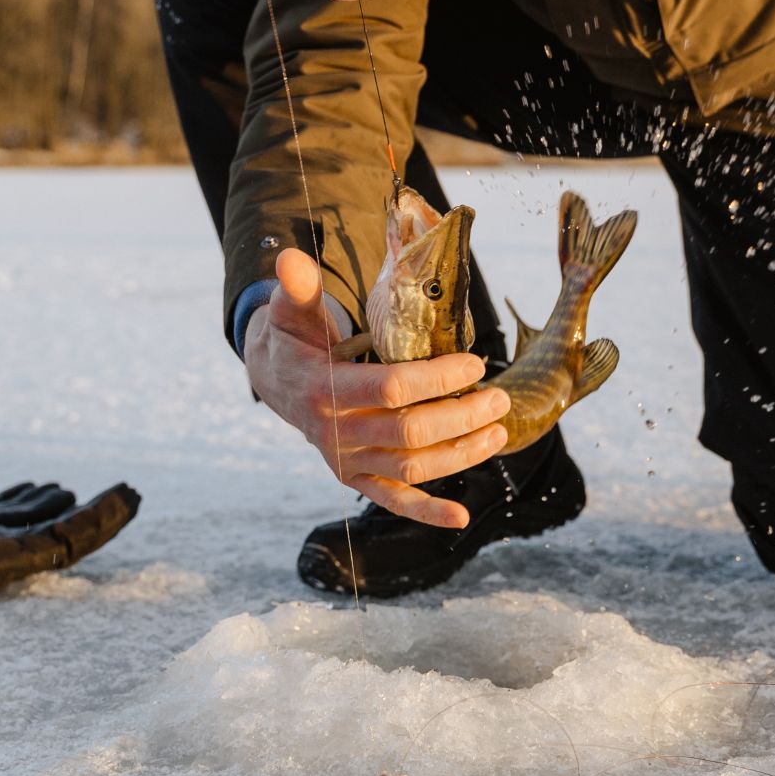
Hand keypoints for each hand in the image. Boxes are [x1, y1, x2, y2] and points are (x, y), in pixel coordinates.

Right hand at [243, 248, 509, 526]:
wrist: (275, 379)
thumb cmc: (294, 337)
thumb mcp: (292, 309)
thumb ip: (297, 286)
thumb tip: (288, 257)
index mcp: (323, 389)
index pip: (391, 388)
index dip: (437, 379)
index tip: (473, 364)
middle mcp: (334, 433)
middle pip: (409, 432)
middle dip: (461, 417)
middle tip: (499, 397)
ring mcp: (346, 461)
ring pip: (411, 467)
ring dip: (460, 454)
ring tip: (499, 431)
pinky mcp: (356, 477)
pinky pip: (393, 500)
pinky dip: (427, 513)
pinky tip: (461, 518)